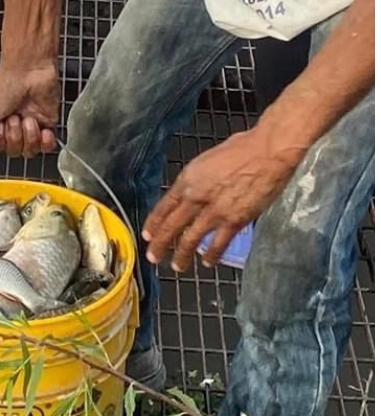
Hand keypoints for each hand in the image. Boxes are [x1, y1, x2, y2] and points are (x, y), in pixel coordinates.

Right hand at [0, 63, 59, 162]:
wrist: (29, 71)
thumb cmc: (6, 84)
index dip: (0, 141)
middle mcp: (13, 127)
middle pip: (14, 152)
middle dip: (14, 136)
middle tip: (13, 117)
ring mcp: (31, 126)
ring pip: (30, 151)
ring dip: (28, 135)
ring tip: (27, 117)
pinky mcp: (48, 123)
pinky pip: (47, 146)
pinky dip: (45, 142)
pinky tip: (42, 130)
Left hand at [143, 128, 304, 272]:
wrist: (268, 152)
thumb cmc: (242, 148)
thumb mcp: (207, 160)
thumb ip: (198, 179)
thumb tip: (195, 189)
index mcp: (187, 179)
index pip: (164, 206)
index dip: (154, 223)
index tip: (148, 235)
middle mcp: (195, 197)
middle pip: (171, 226)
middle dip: (160, 245)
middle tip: (153, 257)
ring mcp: (214, 211)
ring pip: (190, 239)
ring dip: (182, 255)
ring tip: (178, 266)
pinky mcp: (235, 220)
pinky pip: (219, 243)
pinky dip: (212, 255)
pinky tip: (208, 263)